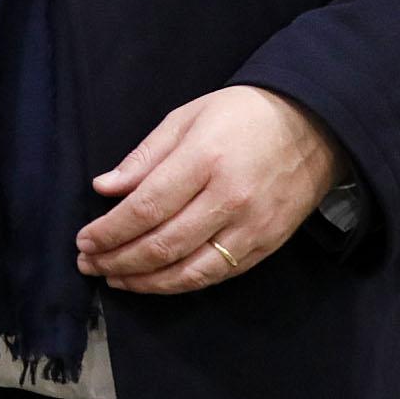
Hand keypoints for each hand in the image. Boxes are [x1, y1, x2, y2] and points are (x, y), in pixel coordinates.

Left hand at [76, 85, 344, 293]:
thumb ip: (144, 157)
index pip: (146, 207)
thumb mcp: (186, 117)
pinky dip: (182, 283)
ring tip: (114, 279)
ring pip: (190, 270)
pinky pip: (219, 274)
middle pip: (164, 244)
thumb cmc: (243, 114)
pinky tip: (155, 280)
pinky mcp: (268, 244)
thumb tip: (104, 188)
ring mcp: (252, 226)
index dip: (111, 230)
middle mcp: (230, 198)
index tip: (84, 240)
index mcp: (204, 159)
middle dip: (119, 260)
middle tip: (89, 264)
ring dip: (146, 280)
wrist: (315, 125)